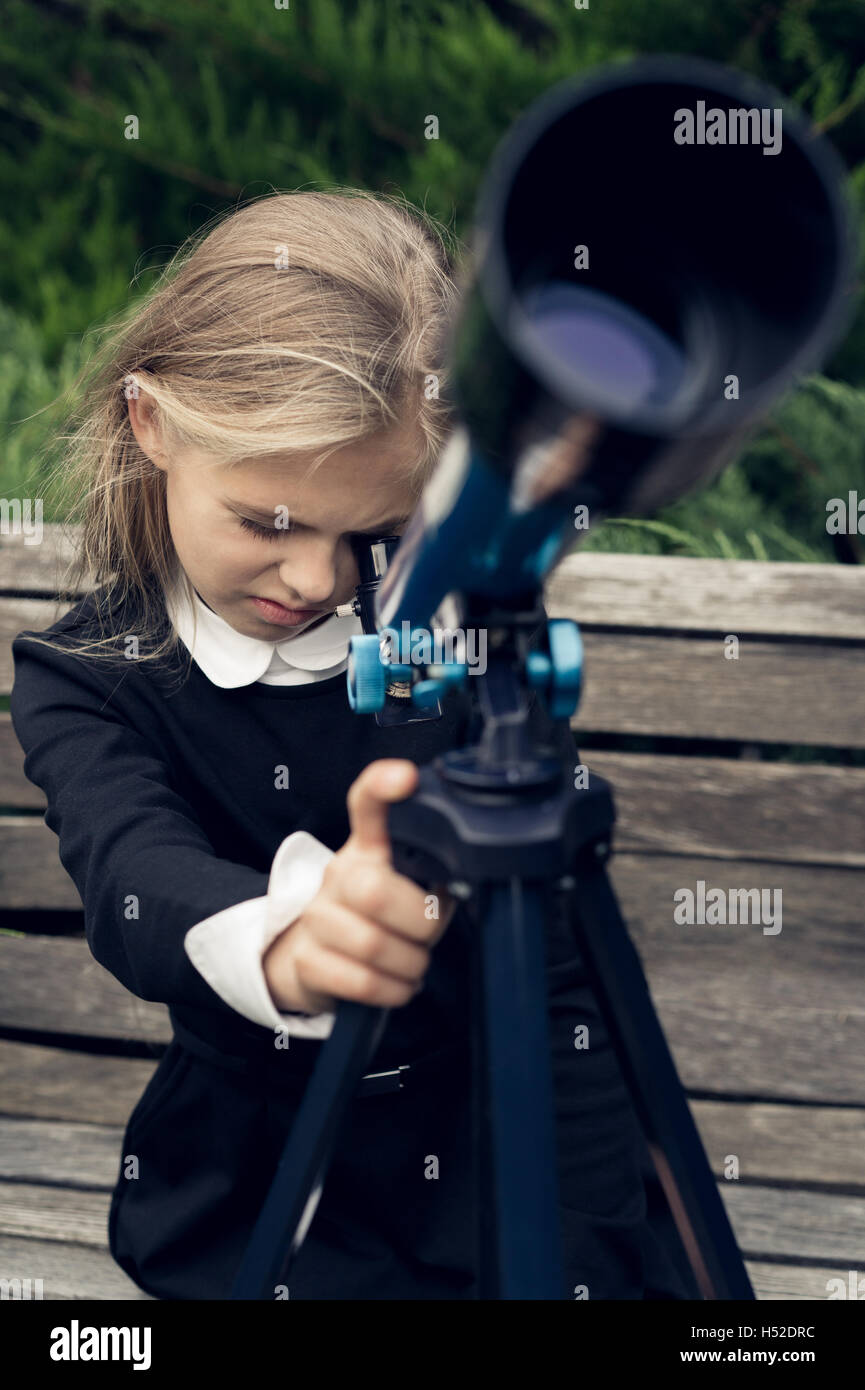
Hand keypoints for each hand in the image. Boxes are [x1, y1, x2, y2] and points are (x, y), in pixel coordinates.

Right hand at [263, 759, 455, 1013]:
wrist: (314, 955)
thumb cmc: (378, 918)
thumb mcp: (403, 886)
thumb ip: (431, 877)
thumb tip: (465, 884)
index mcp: (367, 848)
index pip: (367, 803)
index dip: (382, 785)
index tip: (405, 777)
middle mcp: (337, 875)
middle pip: (376, 893)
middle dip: (421, 925)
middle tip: (427, 934)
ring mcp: (316, 917)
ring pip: (373, 946)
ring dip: (410, 965)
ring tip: (412, 963)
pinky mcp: (307, 959)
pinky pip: (361, 982)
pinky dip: (392, 990)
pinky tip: (396, 984)